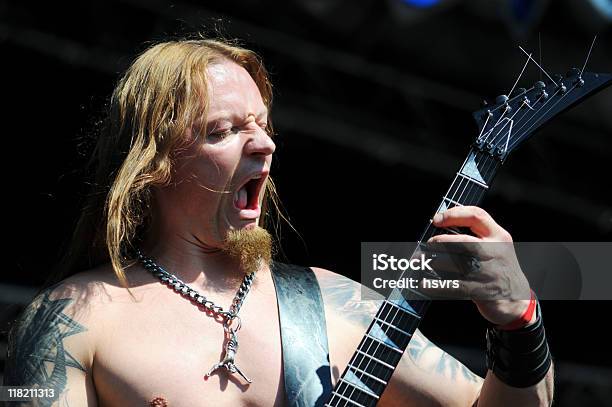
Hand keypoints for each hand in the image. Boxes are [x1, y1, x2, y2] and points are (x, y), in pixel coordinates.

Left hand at [425, 206, 530, 325]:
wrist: (517, 300)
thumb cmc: (499, 269)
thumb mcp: (497, 246)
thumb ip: (477, 235)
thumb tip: (440, 228)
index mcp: (498, 235)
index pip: (476, 215)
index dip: (453, 214)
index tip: (436, 219)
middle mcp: (495, 252)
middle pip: (462, 241)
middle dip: (440, 242)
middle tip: (428, 244)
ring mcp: (488, 272)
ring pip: (455, 263)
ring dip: (434, 262)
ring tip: (422, 261)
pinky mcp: (480, 291)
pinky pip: (453, 286)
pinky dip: (436, 285)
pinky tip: (425, 284)